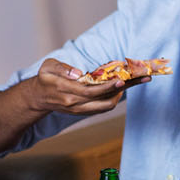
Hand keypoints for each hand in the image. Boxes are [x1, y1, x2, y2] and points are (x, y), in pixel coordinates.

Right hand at [18, 58, 147, 115]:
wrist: (38, 98)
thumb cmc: (45, 78)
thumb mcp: (48, 67)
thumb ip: (62, 69)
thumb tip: (79, 73)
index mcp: (65, 91)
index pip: (90, 91)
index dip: (108, 87)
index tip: (122, 79)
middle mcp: (75, 104)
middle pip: (104, 100)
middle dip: (124, 89)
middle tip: (140, 78)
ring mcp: (80, 110)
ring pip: (106, 106)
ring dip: (121, 94)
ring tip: (133, 81)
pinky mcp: (84, 112)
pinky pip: (103, 107)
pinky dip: (114, 97)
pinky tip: (121, 87)